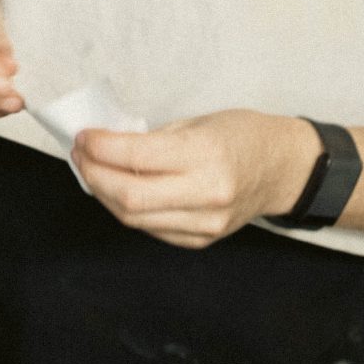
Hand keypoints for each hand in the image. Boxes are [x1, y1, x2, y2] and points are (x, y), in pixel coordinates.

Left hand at [72, 112, 321, 249]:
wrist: (282, 169)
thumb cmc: (241, 136)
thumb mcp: (198, 123)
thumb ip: (152, 140)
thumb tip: (103, 146)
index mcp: (207, 155)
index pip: (137, 157)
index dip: (100, 148)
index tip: (84, 137)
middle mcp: (207, 194)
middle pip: (129, 197)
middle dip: (94, 174)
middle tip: (81, 155)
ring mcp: (204, 223)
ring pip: (133, 219)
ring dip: (104, 194)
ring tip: (93, 171)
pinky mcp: (200, 240)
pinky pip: (150, 228)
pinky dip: (127, 210)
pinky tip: (118, 190)